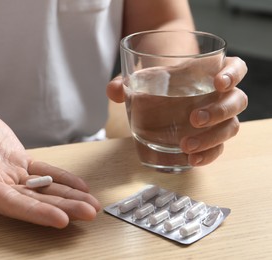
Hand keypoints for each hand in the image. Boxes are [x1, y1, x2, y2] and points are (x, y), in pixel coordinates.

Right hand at [0, 89, 99, 227]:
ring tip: (91, 204)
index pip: (7, 202)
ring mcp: (8, 173)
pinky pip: (43, 172)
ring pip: (40, 190)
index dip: (34, 211)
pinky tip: (79, 186)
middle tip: (89, 213)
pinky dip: (62, 179)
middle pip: (30, 201)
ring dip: (67, 198)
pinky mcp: (18, 161)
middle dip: (61, 208)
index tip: (60, 219)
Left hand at [107, 56, 247, 165]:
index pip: (235, 68)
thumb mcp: (142, 79)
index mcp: (209, 73)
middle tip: (194, 119)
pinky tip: (192, 160)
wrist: (160, 98)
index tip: (219, 83)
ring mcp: (218, 119)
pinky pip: (218, 148)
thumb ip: (126, 82)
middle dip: (219, 111)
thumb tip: (113, 90)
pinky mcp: (211, 138)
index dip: (233, 73)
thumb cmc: (158, 84)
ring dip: (212, 138)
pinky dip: (208, 155)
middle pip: (236, 101)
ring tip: (185, 146)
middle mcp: (220, 96)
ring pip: (231, 127)